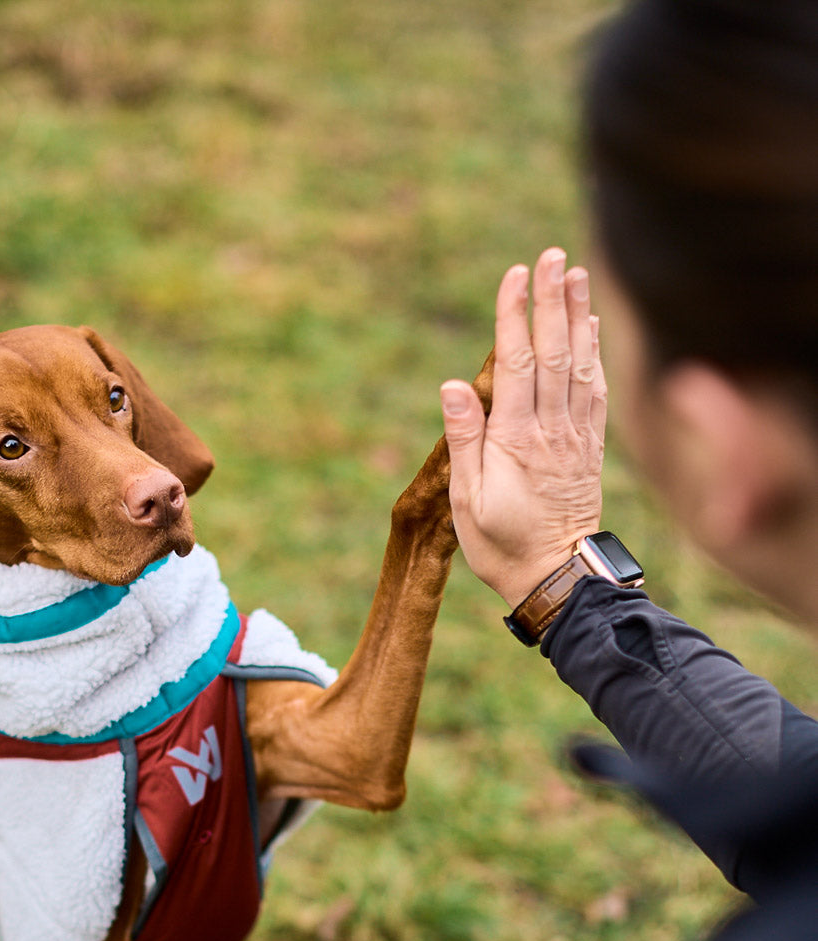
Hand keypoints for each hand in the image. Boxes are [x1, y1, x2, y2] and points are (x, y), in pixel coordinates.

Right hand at [440, 248, 607, 607]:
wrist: (556, 578)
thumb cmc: (501, 545)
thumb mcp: (467, 501)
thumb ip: (464, 439)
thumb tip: (453, 385)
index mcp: (516, 439)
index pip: (516, 364)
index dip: (515, 316)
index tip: (516, 274)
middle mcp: (551, 430)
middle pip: (553, 352)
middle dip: (552, 301)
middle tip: (553, 255)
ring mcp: (575, 436)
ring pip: (580, 364)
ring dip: (577, 316)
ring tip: (576, 273)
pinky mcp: (589, 446)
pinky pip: (594, 390)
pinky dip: (594, 352)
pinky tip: (590, 326)